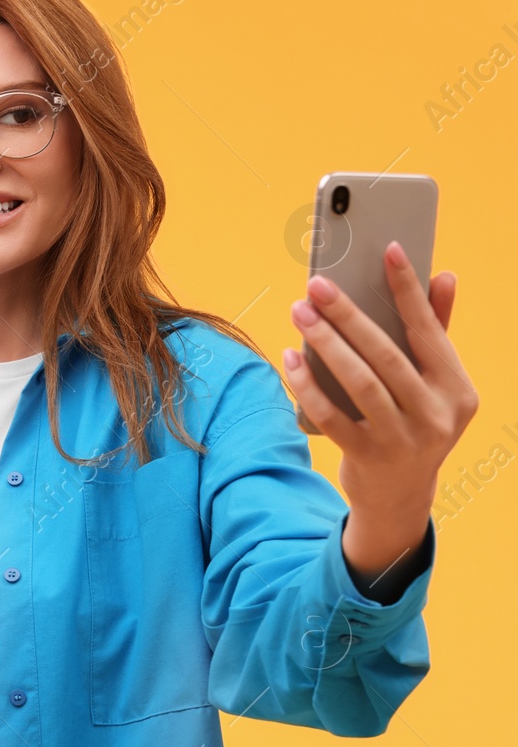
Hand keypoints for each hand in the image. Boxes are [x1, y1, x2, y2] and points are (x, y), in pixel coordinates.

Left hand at [281, 241, 477, 592]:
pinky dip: (307, 385)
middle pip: (386, 355)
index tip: (389, 250)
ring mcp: (402, 439)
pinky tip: (290, 359)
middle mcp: (436, 415)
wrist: (399, 496)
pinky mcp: (367, 457)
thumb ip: (437, 333)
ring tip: (299, 312)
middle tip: (317, 284)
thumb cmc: (414, 423)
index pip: (430, 330)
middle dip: (348, 315)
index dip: (409, 289)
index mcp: (457, 389)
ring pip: (359, 383)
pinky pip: (330, 415)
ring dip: (325, 343)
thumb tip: (445, 276)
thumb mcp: (434, 385)